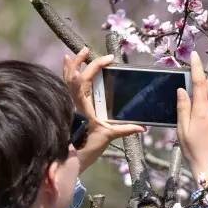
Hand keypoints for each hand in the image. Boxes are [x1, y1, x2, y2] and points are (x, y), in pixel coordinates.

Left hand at [62, 47, 144, 170]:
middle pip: (72, 75)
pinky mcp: (68, 108)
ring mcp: (69, 104)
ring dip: (70, 66)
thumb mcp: (108, 136)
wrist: (71, 158)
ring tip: (74, 54)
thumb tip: (142, 128)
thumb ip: (125, 129)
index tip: (108, 60)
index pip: (85, 79)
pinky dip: (66, 76)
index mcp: (82, 105)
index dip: (95, 67)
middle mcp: (73, 102)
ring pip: (65, 80)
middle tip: (86, 49)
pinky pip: (65, 87)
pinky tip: (69, 69)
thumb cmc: (89, 147)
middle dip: (80, 61)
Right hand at [176, 50, 207, 183]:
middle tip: (196, 94)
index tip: (194, 56)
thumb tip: (182, 90)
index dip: (197, 68)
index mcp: (203, 113)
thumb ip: (183, 108)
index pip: (201, 84)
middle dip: (206, 84)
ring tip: (203, 124)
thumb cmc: (194, 152)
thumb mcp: (183, 131)